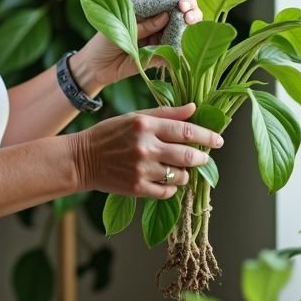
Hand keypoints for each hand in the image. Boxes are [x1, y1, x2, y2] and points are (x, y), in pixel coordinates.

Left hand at [72, 0, 203, 87]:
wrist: (95, 67)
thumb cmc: (104, 41)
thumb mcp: (123, 28)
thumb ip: (144, 25)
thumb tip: (167, 15)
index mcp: (149, 13)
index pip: (171, 3)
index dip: (182, 2)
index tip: (182, 5)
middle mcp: (158, 26)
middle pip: (183, 17)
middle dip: (192, 13)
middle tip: (189, 17)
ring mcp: (161, 42)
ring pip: (183, 35)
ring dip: (191, 31)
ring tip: (190, 27)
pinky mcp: (160, 59)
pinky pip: (175, 55)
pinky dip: (182, 51)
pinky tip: (186, 46)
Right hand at [72, 103, 223, 199]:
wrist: (81, 159)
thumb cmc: (108, 135)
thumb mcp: (135, 117)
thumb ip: (165, 113)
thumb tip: (194, 108)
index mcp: (145, 125)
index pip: (186, 130)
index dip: (207, 136)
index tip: (218, 140)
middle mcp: (145, 147)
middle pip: (187, 155)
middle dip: (200, 157)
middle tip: (203, 157)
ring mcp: (141, 170)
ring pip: (179, 175)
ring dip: (185, 173)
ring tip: (179, 169)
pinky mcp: (137, 188)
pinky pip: (167, 192)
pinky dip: (172, 188)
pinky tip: (167, 181)